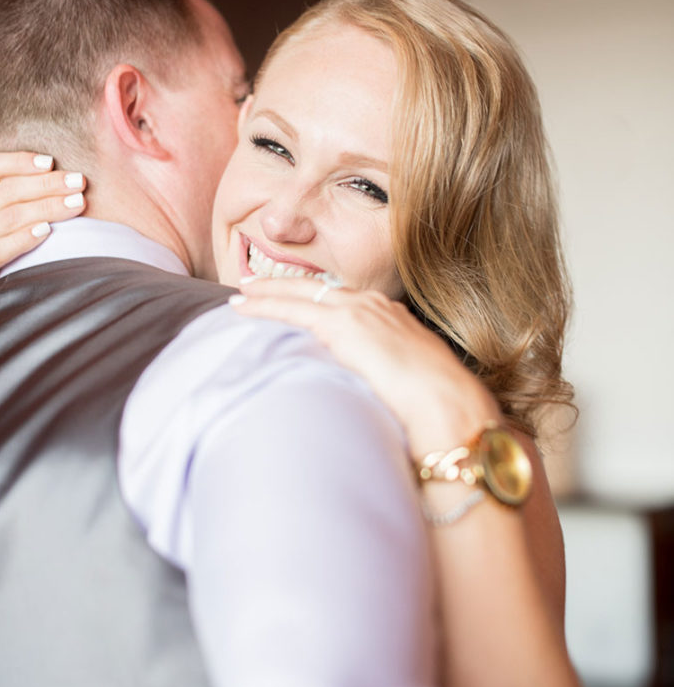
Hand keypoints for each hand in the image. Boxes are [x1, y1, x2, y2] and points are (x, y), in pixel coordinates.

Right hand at [0, 152, 86, 277]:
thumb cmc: (1, 232)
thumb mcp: (3, 204)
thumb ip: (20, 191)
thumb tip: (54, 171)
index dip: (18, 163)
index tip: (49, 162)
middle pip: (8, 191)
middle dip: (46, 184)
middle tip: (77, 181)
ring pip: (12, 216)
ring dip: (47, 208)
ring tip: (76, 202)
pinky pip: (4, 248)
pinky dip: (25, 237)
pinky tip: (47, 230)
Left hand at [230, 277, 499, 456]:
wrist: (444, 401)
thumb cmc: (435, 402)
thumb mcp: (410, 380)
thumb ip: (387, 374)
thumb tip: (371, 389)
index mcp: (392, 315)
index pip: (343, 299)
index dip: (315, 298)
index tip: (297, 300)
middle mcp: (374, 304)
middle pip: (317, 288)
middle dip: (284, 285)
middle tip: (255, 284)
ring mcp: (358, 310)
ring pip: (300, 292)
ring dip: (267, 292)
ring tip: (241, 293)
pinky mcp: (342, 324)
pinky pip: (292, 309)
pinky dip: (264, 306)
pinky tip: (242, 308)